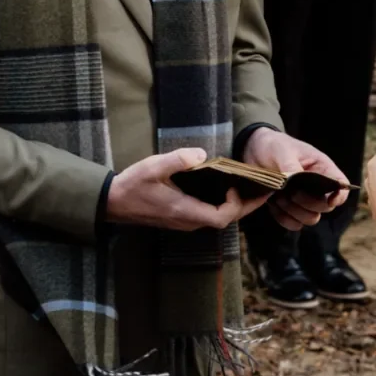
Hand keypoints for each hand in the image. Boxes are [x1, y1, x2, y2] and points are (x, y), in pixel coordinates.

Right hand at [107, 148, 259, 232]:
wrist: (112, 203)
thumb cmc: (133, 185)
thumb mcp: (153, 167)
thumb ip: (178, 160)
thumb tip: (201, 155)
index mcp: (185, 211)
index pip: (222, 217)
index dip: (236, 205)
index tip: (238, 186)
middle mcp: (188, 221)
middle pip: (225, 220)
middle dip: (245, 206)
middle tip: (262, 190)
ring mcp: (185, 221)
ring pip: (218, 218)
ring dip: (235, 206)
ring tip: (249, 188)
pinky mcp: (181, 217)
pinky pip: (208, 215)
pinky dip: (222, 205)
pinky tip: (225, 190)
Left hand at [243, 124, 348, 225]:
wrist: (253, 152)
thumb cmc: (273, 146)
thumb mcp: (282, 150)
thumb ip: (291, 166)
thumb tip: (296, 179)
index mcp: (322, 168)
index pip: (341, 185)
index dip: (340, 196)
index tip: (330, 200)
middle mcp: (317, 186)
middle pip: (326, 207)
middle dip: (308, 203)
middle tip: (290, 192)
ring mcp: (304, 200)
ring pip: (311, 218)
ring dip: (295, 211)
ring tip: (279, 196)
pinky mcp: (290, 209)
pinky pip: (294, 224)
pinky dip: (284, 218)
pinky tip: (274, 205)